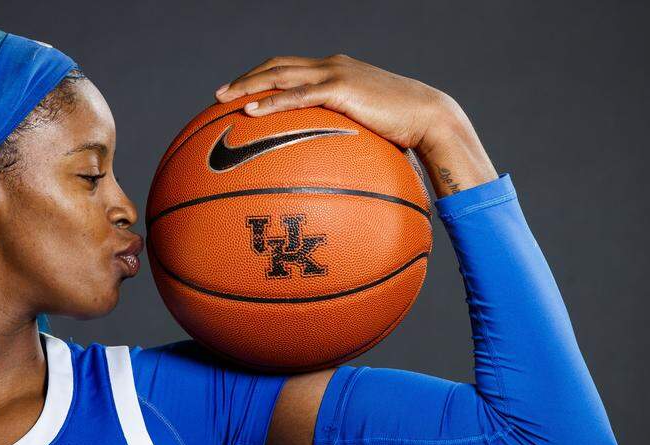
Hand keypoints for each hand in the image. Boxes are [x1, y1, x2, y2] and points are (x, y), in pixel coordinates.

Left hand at [214, 55, 496, 196]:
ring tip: (223, 100)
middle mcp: (332, 66)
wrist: (430, 119)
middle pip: (278, 66)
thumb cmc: (404, 133)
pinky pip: (297, 95)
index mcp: (337, 72)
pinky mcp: (341, 87)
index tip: (239, 92)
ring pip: (280, 74)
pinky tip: (251, 113)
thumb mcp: (367, 132)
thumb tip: (330, 172)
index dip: (263, 77)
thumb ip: (344, 140)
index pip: (291, 68)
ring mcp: (336, 74)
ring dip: (249, 85)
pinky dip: (272, 102)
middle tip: (219, 95)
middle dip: (246, 78)